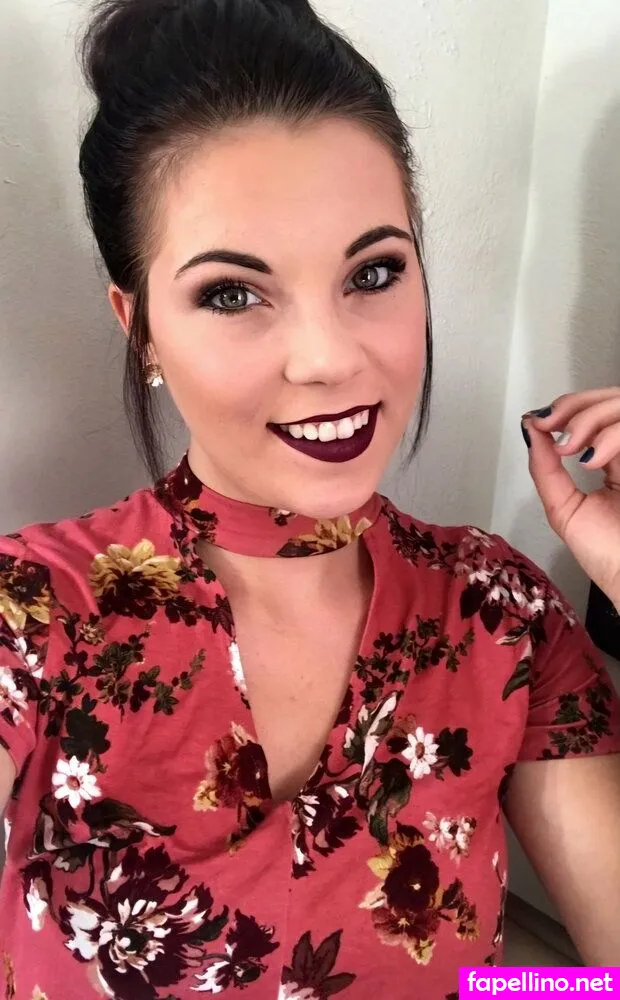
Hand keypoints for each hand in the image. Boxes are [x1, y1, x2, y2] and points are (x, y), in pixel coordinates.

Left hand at [522, 387, 619, 610]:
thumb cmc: (605, 554)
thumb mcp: (564, 508)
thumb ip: (546, 469)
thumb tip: (530, 429)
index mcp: (618, 461)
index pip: (599, 412)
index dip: (571, 406)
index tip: (541, 421)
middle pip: (614, 400)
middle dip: (578, 406)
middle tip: (552, 425)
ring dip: (591, 419)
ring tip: (571, 449)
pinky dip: (611, 436)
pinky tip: (592, 459)